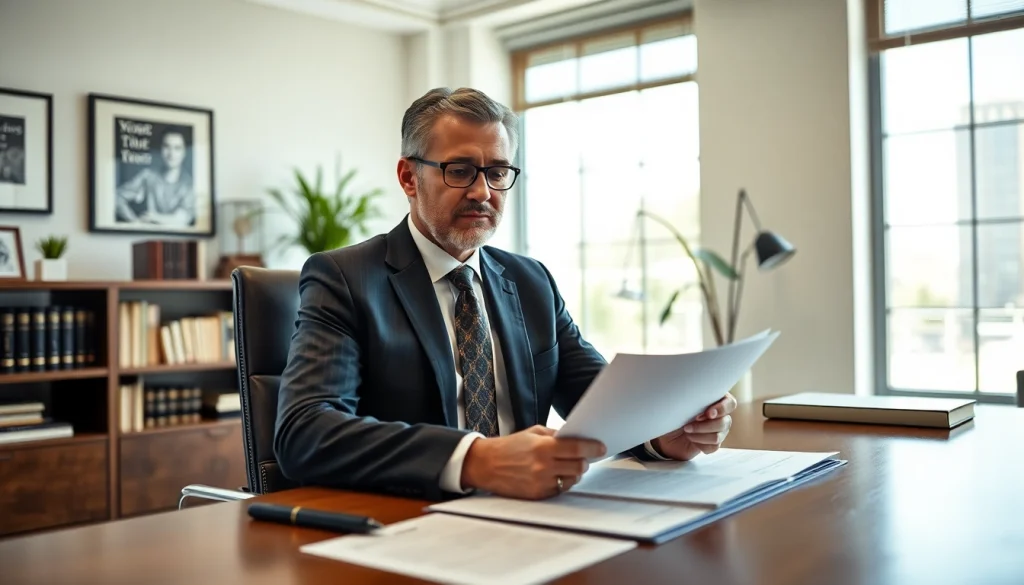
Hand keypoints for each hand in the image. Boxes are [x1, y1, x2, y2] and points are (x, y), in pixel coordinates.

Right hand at [460, 425, 605, 499]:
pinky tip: (556, 475)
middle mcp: (543, 466)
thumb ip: (555, 435)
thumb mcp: (532, 432)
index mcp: (543, 446)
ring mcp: (541, 482)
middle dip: (584, 461)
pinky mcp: (538, 494)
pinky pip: (560, 490)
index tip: (601, 447)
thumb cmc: (509, 446)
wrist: (486, 465)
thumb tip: (577, 438)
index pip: (577, 448)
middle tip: (583, 457)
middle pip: (579, 466)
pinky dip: (562, 482)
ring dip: (574, 473)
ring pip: (572, 480)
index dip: (593, 447)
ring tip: (567, 466)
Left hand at [652, 393, 737, 460]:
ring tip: (686, 431)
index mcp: (716, 400)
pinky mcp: (714, 444)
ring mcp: (719, 430)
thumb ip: (690, 398)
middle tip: (687, 426)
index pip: (730, 403)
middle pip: (725, 422)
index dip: (721, 409)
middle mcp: (721, 415)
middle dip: (705, 426)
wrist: (666, 433)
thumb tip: (694, 394)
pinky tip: (691, 439)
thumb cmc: (673, 413)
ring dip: (699, 435)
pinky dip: (699, 444)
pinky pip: (713, 447)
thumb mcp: (679, 403)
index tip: (708, 413)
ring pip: (718, 436)